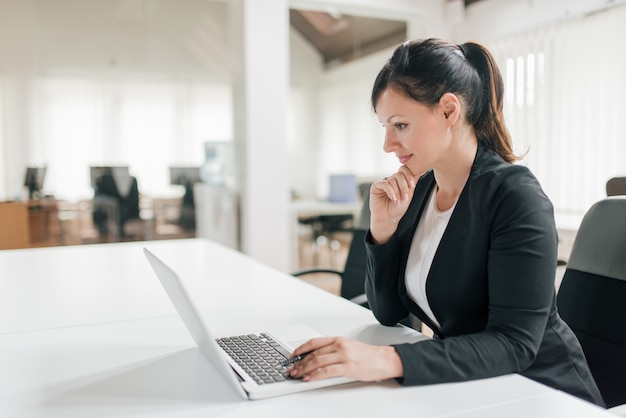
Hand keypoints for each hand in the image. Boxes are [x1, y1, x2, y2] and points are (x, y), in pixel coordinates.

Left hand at [287, 337, 402, 381]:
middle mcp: (339, 345)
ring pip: (317, 361)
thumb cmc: (368, 355)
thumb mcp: (348, 347)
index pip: (314, 342)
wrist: (384, 360)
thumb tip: (316, 358)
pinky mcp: (348, 367)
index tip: (291, 356)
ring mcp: (343, 356)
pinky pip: (327, 371)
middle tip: (290, 369)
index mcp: (338, 339)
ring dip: (304, 368)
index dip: (300, 349)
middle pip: (313, 353)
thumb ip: (333, 350)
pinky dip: (315, 375)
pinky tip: (309, 378)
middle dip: (299, 362)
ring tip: (296, 374)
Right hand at [369, 166, 419, 243]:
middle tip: (405, 198)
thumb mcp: (409, 194)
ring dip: (397, 193)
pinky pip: (385, 184)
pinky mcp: (376, 186)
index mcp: (400, 180)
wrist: (388, 218)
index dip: (409, 176)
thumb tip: (420, 170)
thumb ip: (412, 182)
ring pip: (393, 180)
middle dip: (404, 187)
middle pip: (399, 174)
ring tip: (398, 202)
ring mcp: (384, 182)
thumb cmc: (397, 208)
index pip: (405, 170)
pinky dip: (390, 191)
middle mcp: (392, 179)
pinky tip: (392, 198)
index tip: (412, 185)